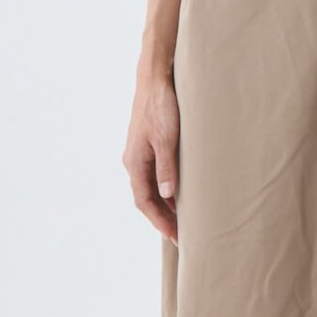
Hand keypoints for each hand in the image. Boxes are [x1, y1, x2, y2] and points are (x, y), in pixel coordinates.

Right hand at [126, 70, 180, 242]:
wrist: (155, 79)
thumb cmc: (161, 106)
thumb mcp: (167, 138)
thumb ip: (167, 167)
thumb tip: (168, 195)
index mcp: (135, 162)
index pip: (145, 201)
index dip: (160, 221)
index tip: (175, 237)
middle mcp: (134, 161)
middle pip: (147, 198)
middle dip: (163, 218)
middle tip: (183, 236)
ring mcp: (140, 154)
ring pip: (151, 188)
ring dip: (165, 206)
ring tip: (183, 221)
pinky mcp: (148, 146)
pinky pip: (154, 176)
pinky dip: (165, 190)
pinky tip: (179, 195)